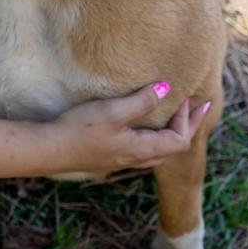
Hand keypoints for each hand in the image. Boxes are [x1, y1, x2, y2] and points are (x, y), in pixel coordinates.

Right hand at [52, 84, 210, 173]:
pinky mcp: (112, 156)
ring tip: (173, 115)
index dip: (188, 120)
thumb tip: (166, 89)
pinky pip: (144, 149)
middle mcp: (137, 158)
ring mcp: (124, 159)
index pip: (180, 140)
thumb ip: (141, 101)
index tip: (187, 98)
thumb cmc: (82, 129)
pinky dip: (155, 135)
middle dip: (187, 126)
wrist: (53, 149)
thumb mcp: (113, 112)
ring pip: (159, 150)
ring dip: (171, 132)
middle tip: (194, 106)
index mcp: (143, 149)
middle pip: (173, 147)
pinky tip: (144, 125)